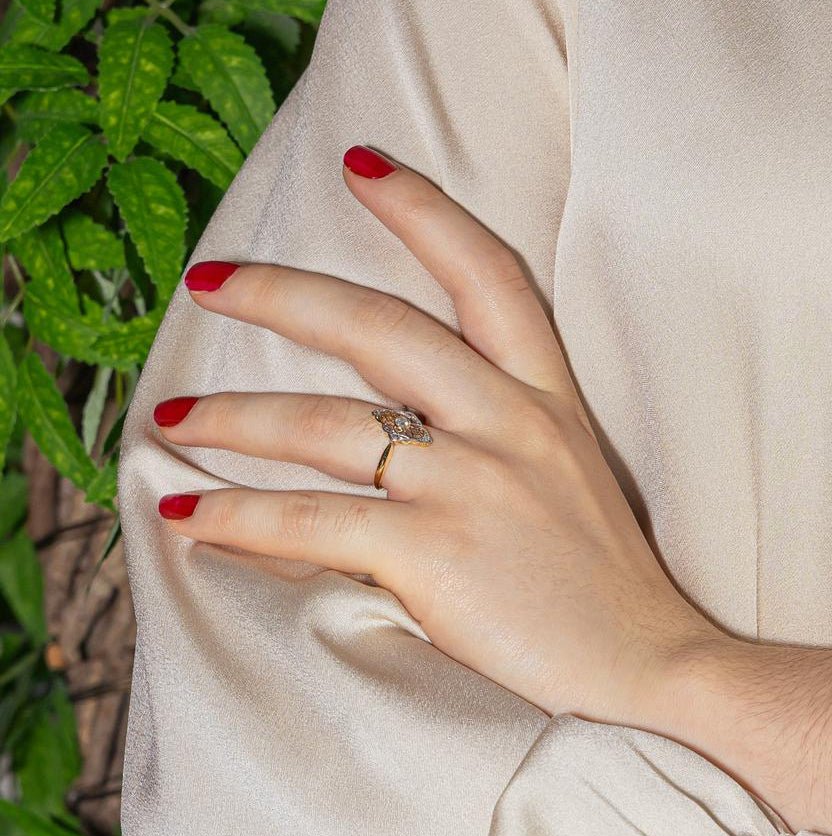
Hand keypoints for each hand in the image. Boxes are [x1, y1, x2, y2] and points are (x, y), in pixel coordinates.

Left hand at [154, 145, 715, 730]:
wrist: (654, 669)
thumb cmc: (607, 581)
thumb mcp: (567, 480)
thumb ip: (499, 438)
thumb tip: (399, 436)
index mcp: (547, 397)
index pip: (488, 274)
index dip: (423, 210)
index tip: (362, 166)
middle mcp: (508, 422)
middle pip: (378, 326)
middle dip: (283, 294)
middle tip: (210, 280)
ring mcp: (470, 484)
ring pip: (324, 424)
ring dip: (234, 417)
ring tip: (174, 418)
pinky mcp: (434, 553)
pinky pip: (312, 521)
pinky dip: (241, 517)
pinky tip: (194, 514)